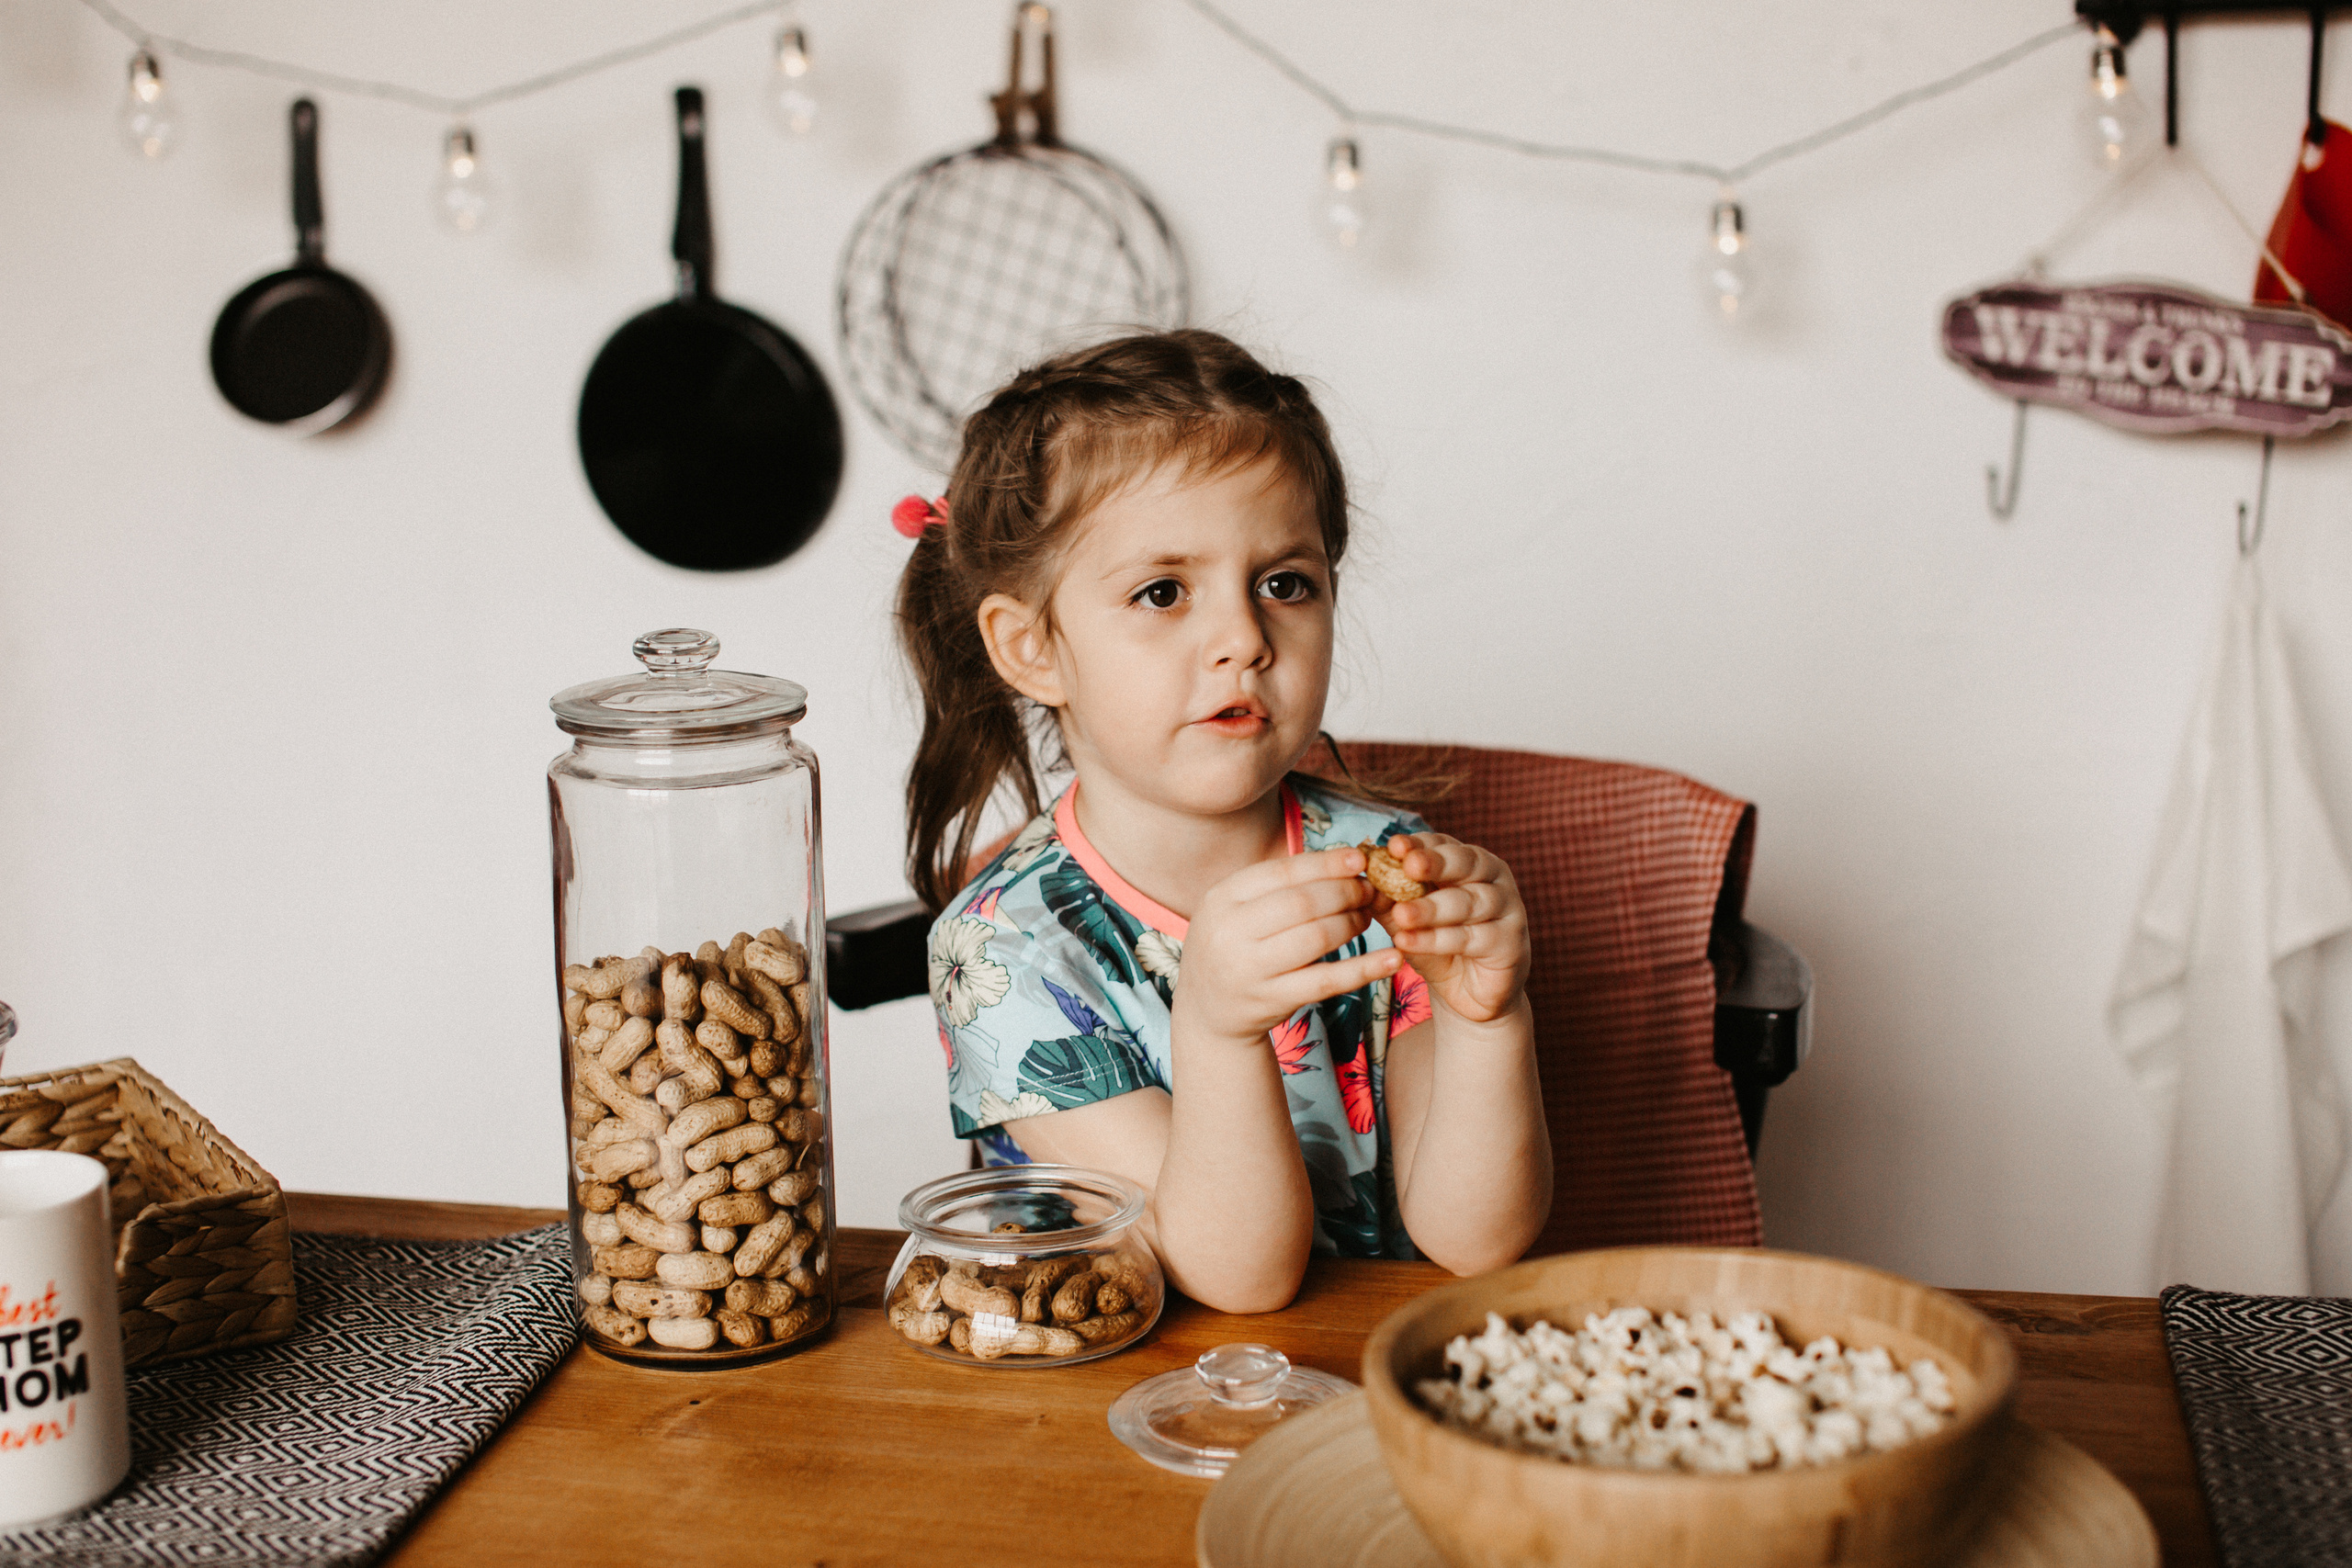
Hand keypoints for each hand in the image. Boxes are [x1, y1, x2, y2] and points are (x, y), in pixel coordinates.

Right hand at [1173, 847, 1401, 1046]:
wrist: (1208, 1014)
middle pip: (1304, 902)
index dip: (1326, 863)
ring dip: (1353, 923)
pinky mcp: (1272, 1000)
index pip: (1283, 871)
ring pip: (1318, 937)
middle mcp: (1230, 931)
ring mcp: (1249, 969)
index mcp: (1222, 898)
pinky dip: (1365, 969)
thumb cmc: (1234, 949)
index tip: (1359, 859)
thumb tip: (1342, 858)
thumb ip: (1276, 887)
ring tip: (1367, 917)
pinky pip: (1328, 981)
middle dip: (1346, 892)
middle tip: (1369, 891)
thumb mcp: (1236, 911)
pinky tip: (1393, 959)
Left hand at [1372, 834, 1527, 1023]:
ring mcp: (1508, 909)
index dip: (1420, 844)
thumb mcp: (1408, 919)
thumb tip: (1363, 880)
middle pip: (1465, 864)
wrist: (1467, 992)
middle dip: (1435, 863)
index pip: (1444, 844)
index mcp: (1470, 862)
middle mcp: (1494, 879)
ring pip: (1469, 902)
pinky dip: (1437, 940)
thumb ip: (1390, 899)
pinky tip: (1408, 942)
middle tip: (1408, 866)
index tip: (1393, 845)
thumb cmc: (1438, 944)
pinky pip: (1472, 938)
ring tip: (1402, 915)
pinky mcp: (1510, 943)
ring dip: (1432, 908)